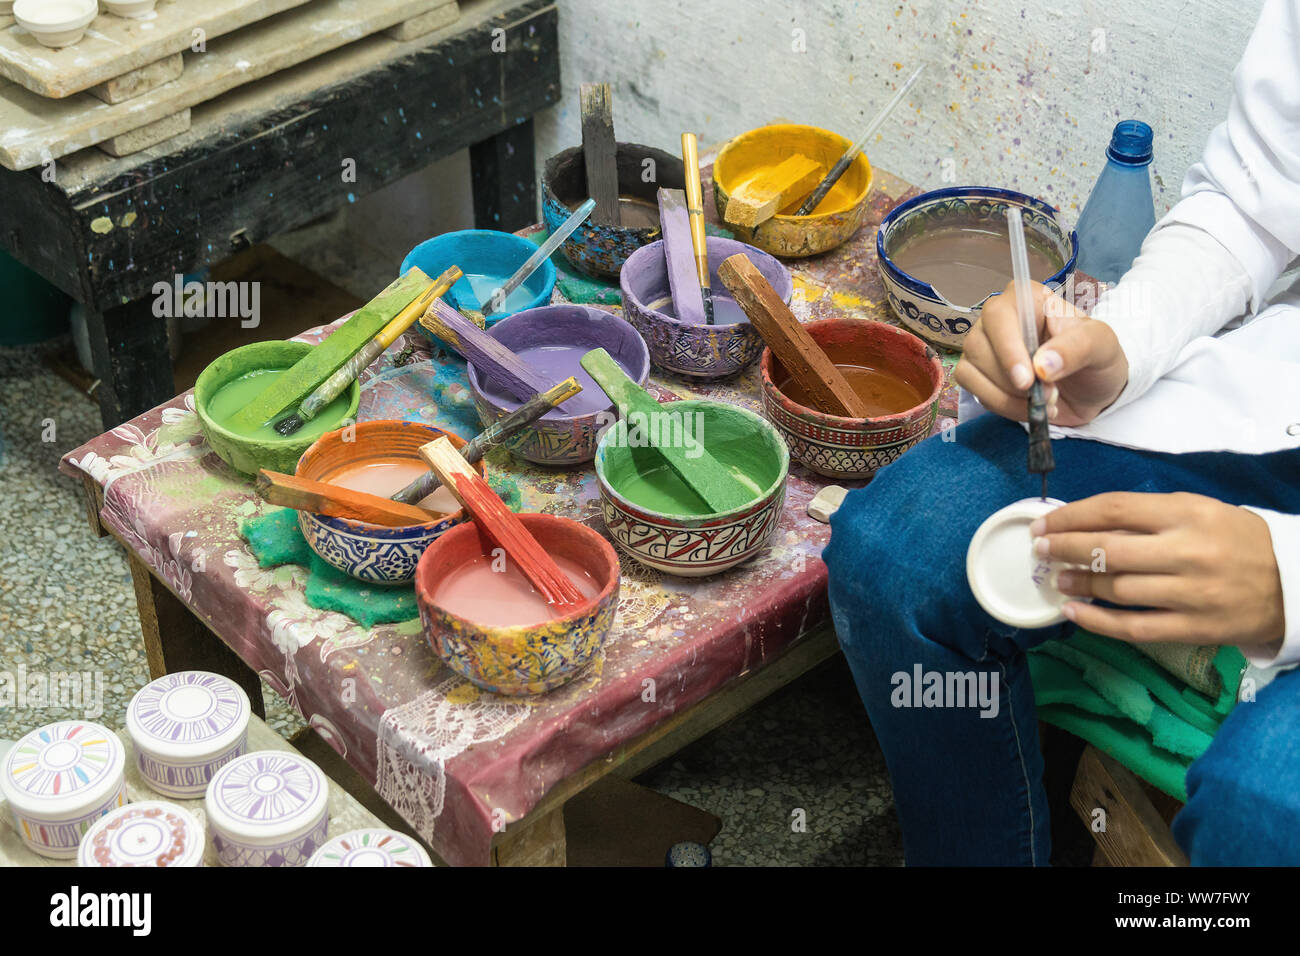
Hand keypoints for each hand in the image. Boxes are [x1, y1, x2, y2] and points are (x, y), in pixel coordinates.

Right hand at [954, 281, 1128, 425]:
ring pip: (970, 371)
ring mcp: (984, 348)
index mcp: (1027, 300)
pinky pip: (972, 390)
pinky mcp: (978, 374)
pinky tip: (1026, 408)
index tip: (1027, 380)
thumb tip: (1042, 365)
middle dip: (1012, 381)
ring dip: (1006, 397)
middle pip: (978, 346)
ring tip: (1043, 401)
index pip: (999, 314)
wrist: (1092, 392)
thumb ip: (1076, 348)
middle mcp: (998, 320)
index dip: (1007, 347)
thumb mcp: (1101, 346)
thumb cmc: (1097, 358)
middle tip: (1049, 394)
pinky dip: (1000, 406)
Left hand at [1031, 492, 1285, 647]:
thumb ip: (1147, 516)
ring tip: (1056, 578)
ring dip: (1078, 583)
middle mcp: (1187, 551)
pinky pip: (1134, 627)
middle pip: (1108, 550)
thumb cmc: (1233, 540)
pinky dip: (1097, 622)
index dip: (1071, 516)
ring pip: (1117, 589)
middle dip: (1064, 549)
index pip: (1114, 509)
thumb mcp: (1197, 511)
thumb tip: (1083, 523)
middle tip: (1040, 549)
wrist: (1292, 582)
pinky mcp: (1195, 628)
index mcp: (1186, 514)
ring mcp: (1191, 593)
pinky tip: (1073, 613)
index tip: (1044, 523)